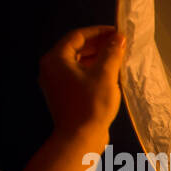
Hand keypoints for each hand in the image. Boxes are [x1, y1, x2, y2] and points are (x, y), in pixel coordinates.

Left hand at [39, 26, 124, 140]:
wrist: (80, 138)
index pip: (78, 36)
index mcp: (56, 59)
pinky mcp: (62, 95)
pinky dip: (92, 71)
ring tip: (116, 58)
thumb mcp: (105, 75)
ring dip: (96, 58)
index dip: (99, 32)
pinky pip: (77, 75)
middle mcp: (51, 68)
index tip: (117, 32)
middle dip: (98, 45)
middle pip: (76, 48)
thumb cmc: (91, 105)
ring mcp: (55, 82)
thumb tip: (119, 38)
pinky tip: (108, 74)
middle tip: (119, 44)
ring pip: (77, 62)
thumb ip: (112, 53)